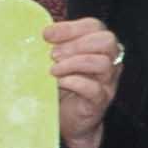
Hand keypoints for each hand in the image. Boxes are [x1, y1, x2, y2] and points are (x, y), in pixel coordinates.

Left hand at [47, 16, 122, 147]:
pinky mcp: (100, 102)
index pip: (94, 26)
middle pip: (107, 41)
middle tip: (52, 54)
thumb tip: (38, 33)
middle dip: (76, 44)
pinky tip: (59, 83)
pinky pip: (94, 89)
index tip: (46, 35)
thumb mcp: (56, 61)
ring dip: (73, 63)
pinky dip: (74, 82)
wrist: (67, 120)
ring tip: (53, 70)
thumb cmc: (61, 87)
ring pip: (102, 63)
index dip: (70, 28)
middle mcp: (109, 62)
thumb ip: (54, 46)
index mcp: (98, 47)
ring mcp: (107, 82)